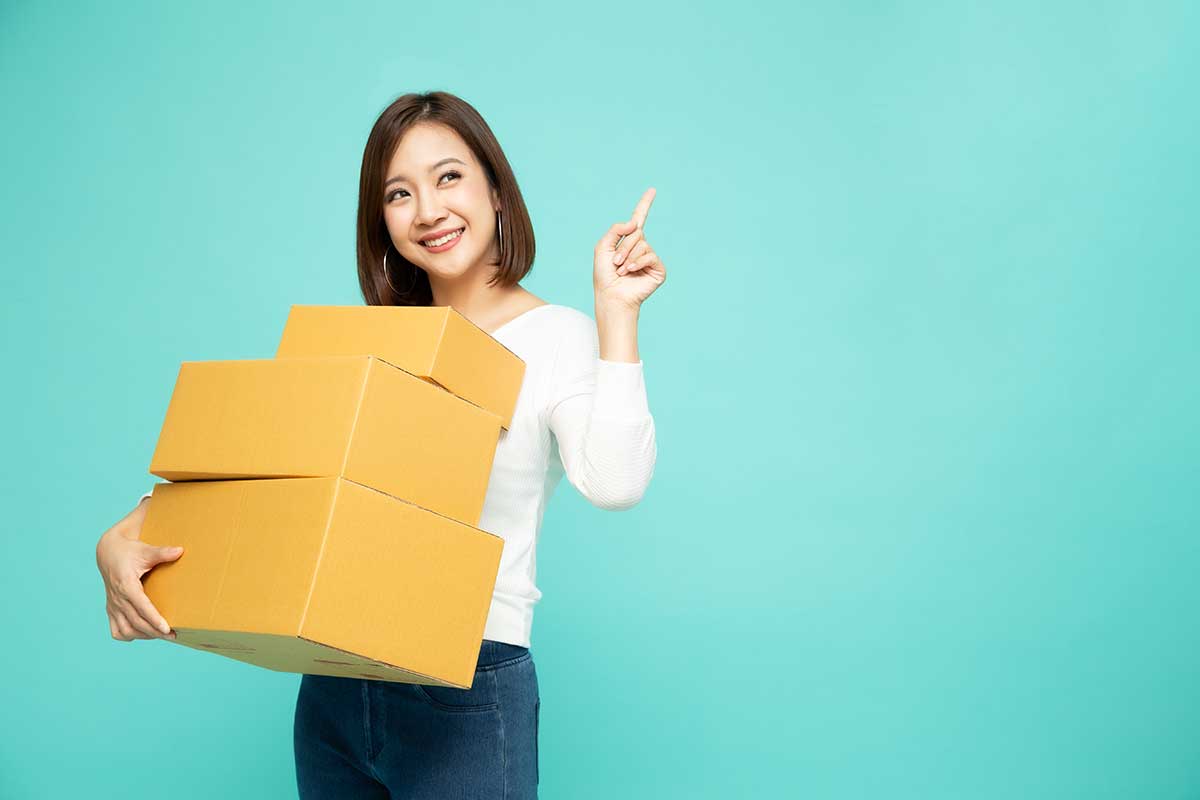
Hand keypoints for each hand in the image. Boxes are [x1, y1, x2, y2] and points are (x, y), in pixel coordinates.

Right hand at [96, 498, 183, 641]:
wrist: (109, 553)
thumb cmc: (129, 551)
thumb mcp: (145, 550)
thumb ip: (162, 552)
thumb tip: (180, 551)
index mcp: (126, 585)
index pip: (140, 606)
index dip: (154, 619)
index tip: (167, 628)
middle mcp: (117, 598)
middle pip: (136, 622)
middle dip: (155, 631)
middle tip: (173, 635)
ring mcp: (113, 606)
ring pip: (125, 630)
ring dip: (143, 635)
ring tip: (161, 635)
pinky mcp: (111, 609)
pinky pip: (116, 630)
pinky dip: (129, 635)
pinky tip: (143, 633)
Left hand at [593, 187, 666, 311]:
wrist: (611, 296)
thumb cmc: (604, 275)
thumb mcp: (602, 247)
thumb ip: (615, 230)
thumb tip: (634, 224)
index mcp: (628, 241)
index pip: (638, 219)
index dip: (645, 204)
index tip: (652, 190)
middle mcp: (641, 247)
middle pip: (637, 232)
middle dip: (623, 246)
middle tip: (615, 263)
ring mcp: (650, 258)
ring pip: (643, 244)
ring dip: (628, 257)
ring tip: (622, 270)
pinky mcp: (658, 269)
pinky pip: (650, 255)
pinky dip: (638, 262)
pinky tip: (631, 271)